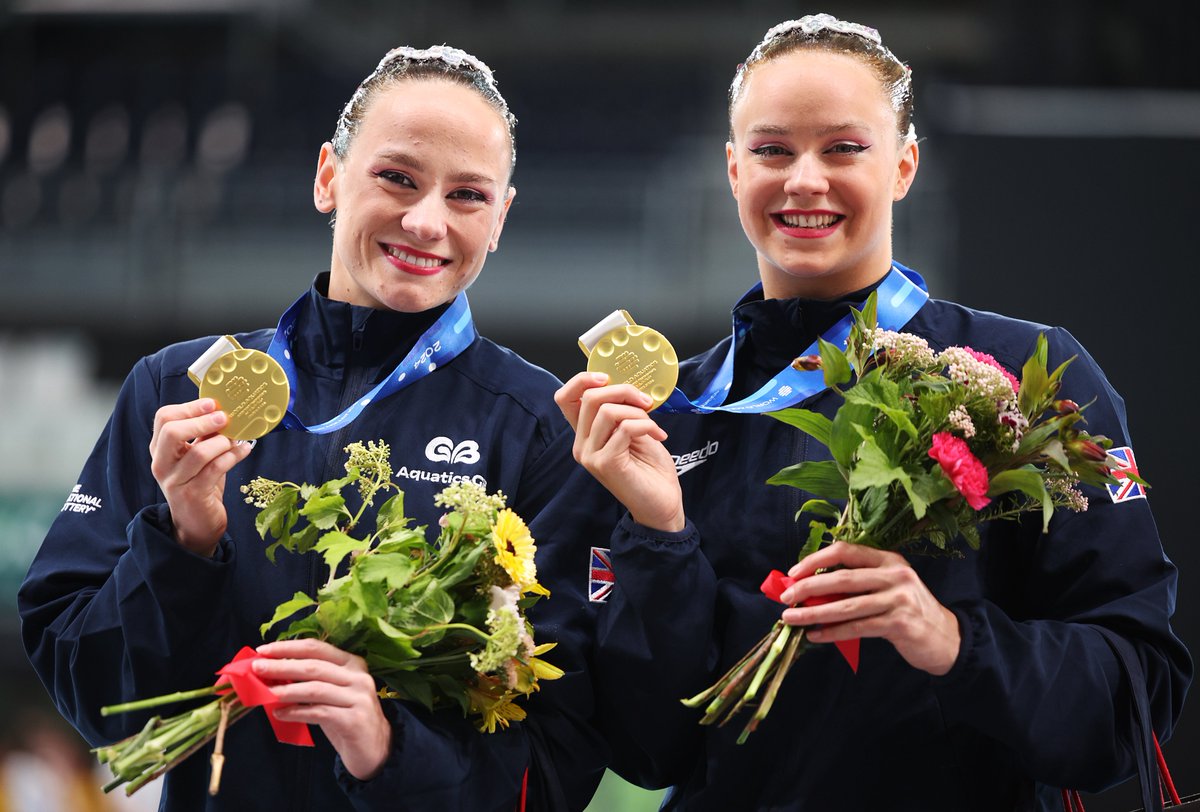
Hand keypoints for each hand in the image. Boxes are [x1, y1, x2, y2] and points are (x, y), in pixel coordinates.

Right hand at [149, 398, 253, 556]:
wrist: (196, 524)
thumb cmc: (200, 484)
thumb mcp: (198, 456)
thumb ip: (205, 435)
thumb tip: (224, 410)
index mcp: (160, 449)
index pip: (163, 418)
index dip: (189, 407)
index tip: (212, 403)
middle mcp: (162, 464)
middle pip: (172, 431)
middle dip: (201, 421)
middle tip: (224, 417)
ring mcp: (175, 481)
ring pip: (198, 453)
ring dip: (223, 442)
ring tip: (237, 439)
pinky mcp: (193, 495)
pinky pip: (215, 469)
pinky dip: (233, 456)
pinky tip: (244, 450)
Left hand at [254, 639, 391, 781]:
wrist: (375, 747)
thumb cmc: (346, 716)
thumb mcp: (331, 693)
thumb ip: (310, 680)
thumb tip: (272, 673)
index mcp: (352, 662)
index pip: (317, 648)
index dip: (288, 648)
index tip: (262, 651)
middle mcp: (358, 676)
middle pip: (313, 666)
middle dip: (282, 666)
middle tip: (257, 668)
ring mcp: (358, 697)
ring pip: (315, 689)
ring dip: (286, 690)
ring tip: (264, 694)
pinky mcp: (354, 720)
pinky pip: (318, 712)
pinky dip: (296, 712)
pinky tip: (280, 714)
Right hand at [554, 372, 684, 531]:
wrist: (662, 504)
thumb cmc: (650, 469)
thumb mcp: (633, 430)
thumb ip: (622, 411)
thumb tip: (625, 385)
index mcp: (585, 435)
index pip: (564, 398)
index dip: (581, 380)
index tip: (607, 378)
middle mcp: (582, 445)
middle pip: (590, 398)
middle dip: (623, 391)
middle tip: (646, 402)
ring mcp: (591, 456)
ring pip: (607, 411)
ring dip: (638, 412)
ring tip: (654, 425)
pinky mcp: (605, 463)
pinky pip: (625, 428)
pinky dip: (646, 425)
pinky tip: (658, 435)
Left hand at [778, 541, 960, 675]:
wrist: (946, 638)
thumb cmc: (908, 611)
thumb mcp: (887, 587)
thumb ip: (856, 583)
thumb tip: (809, 588)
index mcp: (888, 559)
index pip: (846, 550)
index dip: (816, 559)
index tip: (793, 573)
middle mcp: (895, 574)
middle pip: (843, 577)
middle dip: (809, 587)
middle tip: (785, 597)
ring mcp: (899, 599)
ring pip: (847, 605)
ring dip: (814, 613)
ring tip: (791, 618)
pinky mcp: (900, 623)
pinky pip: (858, 627)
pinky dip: (833, 632)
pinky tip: (815, 635)